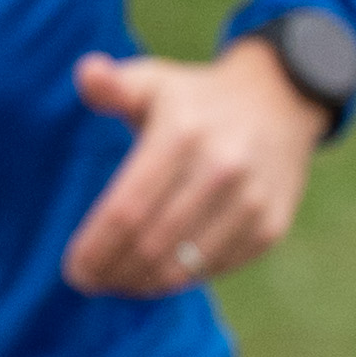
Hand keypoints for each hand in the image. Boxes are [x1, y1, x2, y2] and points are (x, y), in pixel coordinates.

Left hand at [58, 41, 323, 298]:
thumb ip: (113, 84)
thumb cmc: (195, 98)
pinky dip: (180, 279)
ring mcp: (251, 200)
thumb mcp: (154, 80)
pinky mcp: (270, 226)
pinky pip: (215, 268)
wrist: (281, 100)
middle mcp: (220, 168)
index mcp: (181, 133)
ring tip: (117, 282)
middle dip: (113, 271)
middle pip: (151, 243)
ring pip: (184, 264)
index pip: (127, 209)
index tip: (74, 269)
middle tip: (90, 281)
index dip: (96, 247)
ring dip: (142, 283)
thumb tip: (86, 72)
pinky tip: (155, 275)